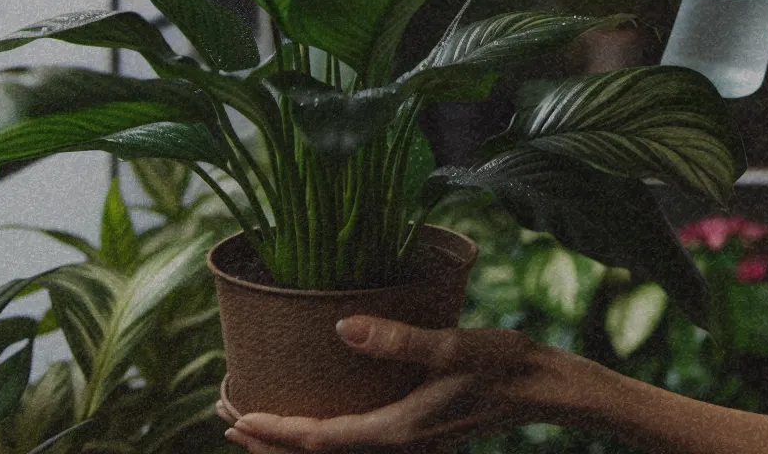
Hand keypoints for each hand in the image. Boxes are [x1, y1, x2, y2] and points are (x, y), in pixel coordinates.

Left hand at [221, 316, 556, 452]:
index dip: (272, 428)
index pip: (318, 437)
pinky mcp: (415, 431)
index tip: (234, 415)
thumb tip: (343, 326)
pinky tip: (317, 409)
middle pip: (317, 451)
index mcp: (396, 429)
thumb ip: (398, 338)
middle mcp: (396, 444)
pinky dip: (322, 431)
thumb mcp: (452, 345)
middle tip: (223, 413)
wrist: (543, 387)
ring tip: (254, 418)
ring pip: (334, 448)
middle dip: (268, 437)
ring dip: (292, 436)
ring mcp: (406, 442)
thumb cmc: (503, 364)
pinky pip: (354, 439)